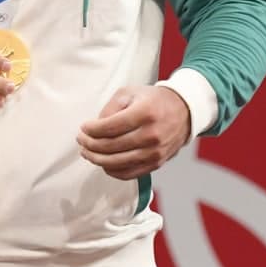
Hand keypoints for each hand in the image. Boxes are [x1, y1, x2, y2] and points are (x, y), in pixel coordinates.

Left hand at [76, 85, 191, 179]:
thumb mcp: (130, 93)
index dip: (91, 130)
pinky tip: (103, 162)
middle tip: (81, 140)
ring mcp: (155, 152)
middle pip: (110, 146)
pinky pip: (129, 173)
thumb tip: (94, 128)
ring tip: (87, 152)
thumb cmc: (152, 100)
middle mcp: (151, 135)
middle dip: (89, 145)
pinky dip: (112, 170)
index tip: (83, 128)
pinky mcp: (157, 163)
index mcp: (145, 113)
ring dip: (96, 159)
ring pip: (117, 163)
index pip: (110, 127)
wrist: (184, 111)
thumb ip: (110, 108)